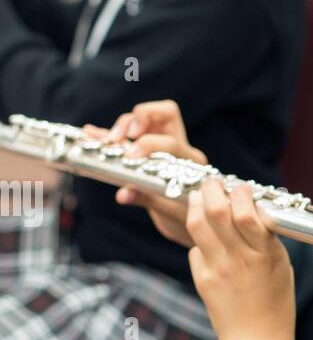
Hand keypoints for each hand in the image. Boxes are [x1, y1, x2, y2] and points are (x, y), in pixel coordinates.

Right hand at [93, 100, 202, 247]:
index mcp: (191, 162)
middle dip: (140, 118)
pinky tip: (90, 132)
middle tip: (122, 136)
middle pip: (165, 113)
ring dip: (124, 124)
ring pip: (147, 118)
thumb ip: (148, 199)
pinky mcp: (147, 151)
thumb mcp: (169, 213)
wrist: (193, 226)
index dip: (149, 144)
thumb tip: (123, 194)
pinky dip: (110, 133)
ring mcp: (163, 145)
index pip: (171, 141)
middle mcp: (180, 148)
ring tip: (107, 140)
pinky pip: (129, 136)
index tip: (130, 157)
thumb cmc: (185, 219)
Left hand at [186, 177, 299, 339]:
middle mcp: (240, 259)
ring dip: (196, 204)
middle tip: (212, 183)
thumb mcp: (282, 267)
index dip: (239, 192)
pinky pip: (195, 250)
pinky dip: (199, 240)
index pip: (246, 211)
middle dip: (211, 188)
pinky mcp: (203, 281)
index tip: (240, 188)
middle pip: (215, 210)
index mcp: (265, 254)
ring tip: (200, 199)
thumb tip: (253, 209)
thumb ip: (267, 239)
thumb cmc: (277, 305)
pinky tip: (207, 241)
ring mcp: (218, 270)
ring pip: (197, 224)